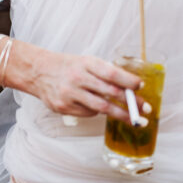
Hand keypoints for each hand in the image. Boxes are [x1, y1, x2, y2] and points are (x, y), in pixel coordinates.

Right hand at [26, 50, 143, 123]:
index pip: (111, 73)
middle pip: (110, 93)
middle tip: (145, 108)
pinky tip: (96, 107)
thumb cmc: (67, 67)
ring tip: (134, 119)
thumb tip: (130, 87)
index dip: (129, 80)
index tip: (141, 86)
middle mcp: (77, 78)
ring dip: (121, 114)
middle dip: (131, 102)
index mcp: (86, 63)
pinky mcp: (63, 107)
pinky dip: (96, 111)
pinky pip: (88, 113)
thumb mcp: (85, 62)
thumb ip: (104, 73)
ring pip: (102, 107)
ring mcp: (70, 93)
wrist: (38, 72)